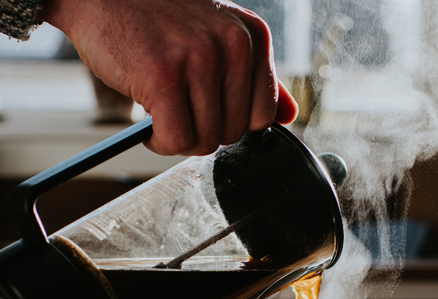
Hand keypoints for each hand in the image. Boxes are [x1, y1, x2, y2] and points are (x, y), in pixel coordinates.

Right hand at [40, 0, 297, 155]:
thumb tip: (289, 115)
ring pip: (204, 140)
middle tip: (174, 109)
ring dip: (176, 138)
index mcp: (252, 35)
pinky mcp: (164, 76)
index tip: (202, 109)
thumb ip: (255, 75)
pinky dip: (158, 141)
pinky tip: (147, 121)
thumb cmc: (155, 17)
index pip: (263, 115)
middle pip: (233, 133)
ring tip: (159, 111)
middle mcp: (233, 44)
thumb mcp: (216, 34)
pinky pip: (175, 139)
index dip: (228, 122)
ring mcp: (200, 59)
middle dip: (200, 131)